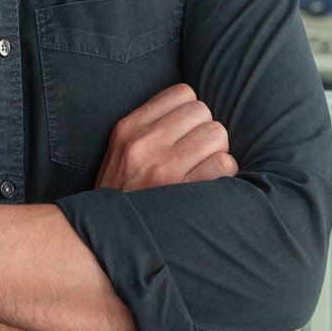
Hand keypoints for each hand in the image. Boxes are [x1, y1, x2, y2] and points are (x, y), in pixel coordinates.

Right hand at [94, 83, 237, 191]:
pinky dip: (224, 172)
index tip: (187, 131)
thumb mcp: (120, 150)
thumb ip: (149, 125)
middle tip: (197, 153)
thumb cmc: (122, 192)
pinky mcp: (184, 193)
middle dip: (205, 131)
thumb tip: (194, 107)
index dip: (191, 111)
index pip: (182, 93)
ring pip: (217, 134)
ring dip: (217, 151)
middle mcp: (144, 144)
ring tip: (203, 166)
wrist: (107, 238)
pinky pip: (224, 164)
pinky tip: (211, 182)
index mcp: (128, 128)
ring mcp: (164, 169)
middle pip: (203, 111)